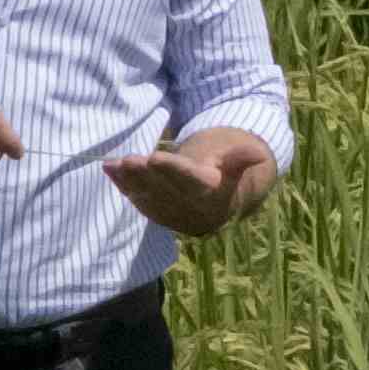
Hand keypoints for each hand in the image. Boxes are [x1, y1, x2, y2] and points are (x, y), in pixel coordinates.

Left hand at [107, 132, 276, 236]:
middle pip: (164, 189)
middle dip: (144, 175)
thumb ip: (242, 157)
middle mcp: (191, 208)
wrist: (219, 202)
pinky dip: (123, 186)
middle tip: (127, 160)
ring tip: (114, 164)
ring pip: (148, 196)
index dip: (172, 170)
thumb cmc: (226, 170)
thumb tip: (259, 154)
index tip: (154, 159)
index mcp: (211, 193)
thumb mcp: (235, 161)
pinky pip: (139, 200)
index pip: (189, 181)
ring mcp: (173, 214)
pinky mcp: (158, 214)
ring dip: (129, 181)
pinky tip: (110, 170)